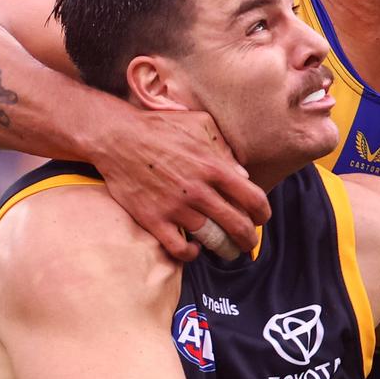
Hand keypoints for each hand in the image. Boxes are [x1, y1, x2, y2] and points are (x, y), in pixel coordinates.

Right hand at [90, 108, 269, 260]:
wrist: (116, 137)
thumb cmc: (160, 127)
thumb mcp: (200, 124)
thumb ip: (224, 148)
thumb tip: (243, 173)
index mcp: (214, 166)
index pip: (253, 198)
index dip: (263, 214)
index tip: (262, 219)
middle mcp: (199, 190)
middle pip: (237, 225)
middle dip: (248, 238)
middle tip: (248, 243)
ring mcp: (176, 207)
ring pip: (212, 240)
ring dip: (224, 249)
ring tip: (227, 251)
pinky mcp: (154, 220)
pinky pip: (179, 249)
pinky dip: (191, 254)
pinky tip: (194, 249)